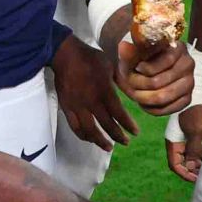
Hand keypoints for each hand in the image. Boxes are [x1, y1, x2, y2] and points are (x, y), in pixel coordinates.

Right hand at [53, 34, 133, 151]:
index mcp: (105, 91)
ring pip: (89, 130)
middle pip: (106, 125)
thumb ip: (122, 81)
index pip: (119, 114)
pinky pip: (75, 127)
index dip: (128, 125)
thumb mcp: (111, 66)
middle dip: (117, 136)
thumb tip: (134, 93)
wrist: (65, 55)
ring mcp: (78, 106)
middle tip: (126, 142)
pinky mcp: (66, 108)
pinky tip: (90, 139)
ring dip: (100, 141)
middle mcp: (92, 102)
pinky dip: (83, 136)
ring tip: (108, 147)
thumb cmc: (90, 58)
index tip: (135, 133)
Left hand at [115, 36, 190, 115]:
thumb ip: (128, 52)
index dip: (145, 68)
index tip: (136, 67)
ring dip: (142, 97)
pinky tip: (144, 102)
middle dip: (138, 84)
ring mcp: (190, 82)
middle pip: (158, 82)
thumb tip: (123, 46)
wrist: (144, 74)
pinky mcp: (187, 99)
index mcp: (178, 48)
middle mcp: (188, 64)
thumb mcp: (132, 56)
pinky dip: (151, 108)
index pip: (163, 61)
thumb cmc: (139, 61)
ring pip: (162, 97)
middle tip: (130, 83)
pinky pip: (166, 109)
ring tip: (135, 92)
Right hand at [165, 105, 201, 181]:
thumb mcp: (196, 131)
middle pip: (182, 162)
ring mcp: (184, 136)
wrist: (201, 91)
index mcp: (173, 141)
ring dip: (198, 163)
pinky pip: (195, 148)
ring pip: (189, 156)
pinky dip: (201, 154)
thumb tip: (192, 165)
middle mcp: (177, 140)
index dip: (184, 173)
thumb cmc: (196, 109)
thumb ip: (193, 149)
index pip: (175, 164)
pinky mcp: (192, 132)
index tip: (196, 179)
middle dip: (192, 170)